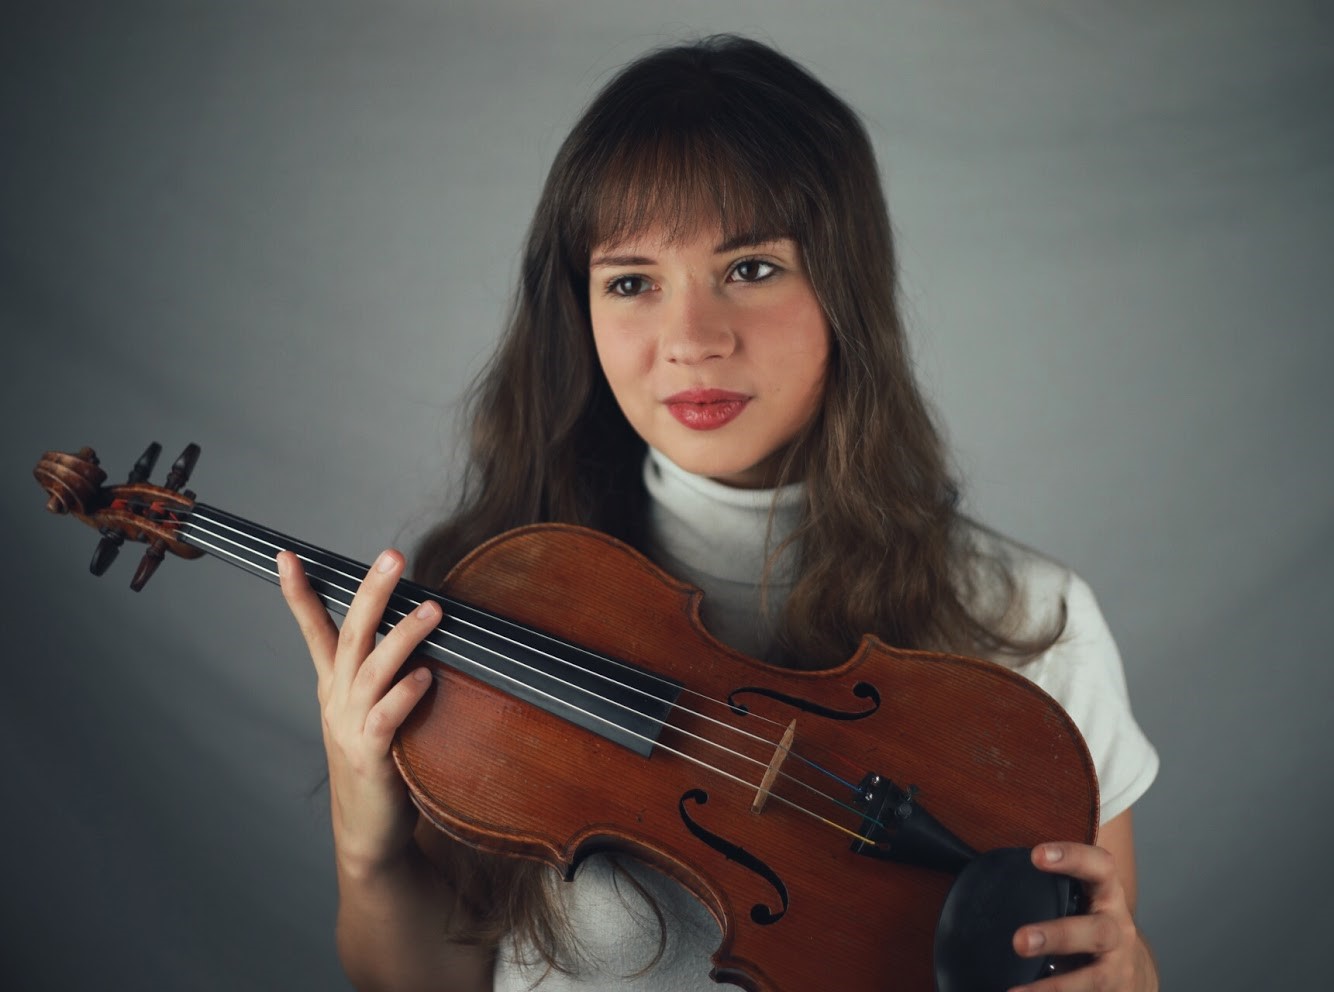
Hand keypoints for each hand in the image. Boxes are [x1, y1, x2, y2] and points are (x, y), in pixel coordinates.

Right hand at [278, 548, 440, 874]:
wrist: (369, 833)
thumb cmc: (380, 764)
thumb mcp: (373, 711)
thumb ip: (386, 672)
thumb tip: (417, 624)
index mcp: (334, 686)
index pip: (314, 630)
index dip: (299, 594)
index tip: (287, 555)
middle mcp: (338, 701)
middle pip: (349, 636)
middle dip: (370, 592)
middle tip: (392, 556)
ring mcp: (351, 728)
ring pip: (372, 671)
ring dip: (402, 636)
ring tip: (432, 609)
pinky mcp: (372, 758)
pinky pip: (386, 719)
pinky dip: (405, 694)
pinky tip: (426, 676)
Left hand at [1009, 841, 1154, 991]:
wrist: (1133, 968)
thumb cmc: (1090, 921)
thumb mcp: (1081, 898)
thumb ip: (1050, 887)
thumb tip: (984, 875)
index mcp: (1107, 894)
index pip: (1099, 866)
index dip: (1072, 857)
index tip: (1037, 856)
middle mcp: (1117, 929)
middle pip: (1096, 931)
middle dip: (1058, 937)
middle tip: (1019, 941)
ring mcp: (1118, 966)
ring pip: (1093, 978)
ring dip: (1055, 987)